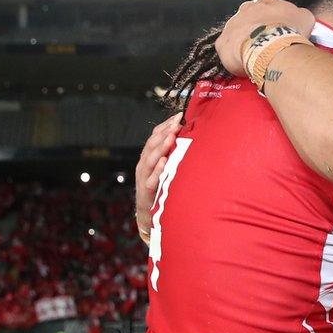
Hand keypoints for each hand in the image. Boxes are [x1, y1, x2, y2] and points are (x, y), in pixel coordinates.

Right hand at [134, 114, 181, 243]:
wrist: (150, 216)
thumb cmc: (161, 189)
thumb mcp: (166, 170)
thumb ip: (172, 155)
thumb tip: (189, 137)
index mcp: (148, 158)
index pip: (154, 137)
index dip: (165, 126)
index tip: (179, 116)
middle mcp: (143, 165)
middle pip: (151, 145)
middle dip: (164, 132)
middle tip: (176, 123)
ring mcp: (143, 178)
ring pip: (149, 159)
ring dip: (161, 147)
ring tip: (171, 136)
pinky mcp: (146, 192)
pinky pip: (151, 179)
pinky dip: (157, 170)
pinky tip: (165, 161)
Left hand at [214, 0, 316, 77]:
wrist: (270, 48)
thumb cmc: (288, 32)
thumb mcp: (305, 18)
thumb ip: (300, 14)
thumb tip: (300, 17)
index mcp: (266, 2)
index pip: (269, 6)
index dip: (275, 19)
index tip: (279, 30)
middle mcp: (246, 9)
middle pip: (251, 17)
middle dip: (258, 28)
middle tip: (267, 42)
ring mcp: (232, 24)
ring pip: (238, 32)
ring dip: (245, 41)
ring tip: (256, 54)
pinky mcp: (223, 42)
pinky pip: (227, 49)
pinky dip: (234, 55)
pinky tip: (243, 62)